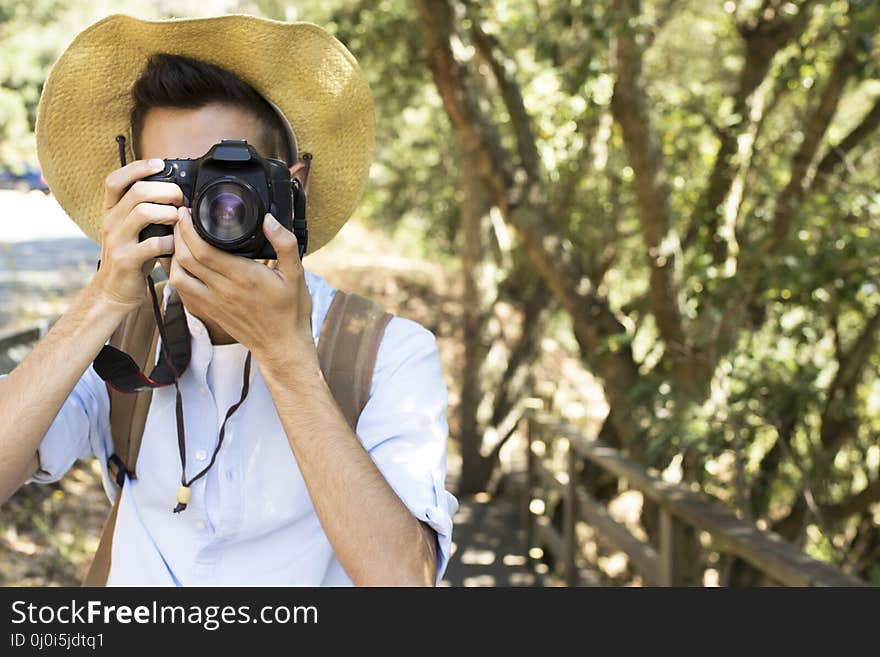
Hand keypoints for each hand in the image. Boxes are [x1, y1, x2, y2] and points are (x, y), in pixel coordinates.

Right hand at [92, 158, 181, 311]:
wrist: (114, 291)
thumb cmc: (131, 256)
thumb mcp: (132, 230)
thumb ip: (144, 211)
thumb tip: (175, 192)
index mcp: (111, 211)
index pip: (115, 180)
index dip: (137, 167)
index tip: (160, 163)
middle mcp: (111, 222)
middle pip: (137, 192)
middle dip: (166, 190)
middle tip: (181, 198)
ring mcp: (117, 241)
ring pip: (144, 212)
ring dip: (169, 213)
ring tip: (179, 219)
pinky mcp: (127, 260)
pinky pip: (152, 244)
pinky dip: (170, 242)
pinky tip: (175, 245)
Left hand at [169, 207, 313, 366]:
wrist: (282, 346)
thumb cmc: (290, 312)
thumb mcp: (296, 275)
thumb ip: (284, 244)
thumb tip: (268, 220)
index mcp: (243, 277)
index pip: (203, 249)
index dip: (188, 228)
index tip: (188, 212)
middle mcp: (223, 290)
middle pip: (185, 258)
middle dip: (178, 234)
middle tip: (181, 218)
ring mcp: (213, 302)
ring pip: (178, 275)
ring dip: (173, 254)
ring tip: (180, 238)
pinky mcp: (208, 311)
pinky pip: (183, 290)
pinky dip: (177, 273)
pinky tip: (184, 262)